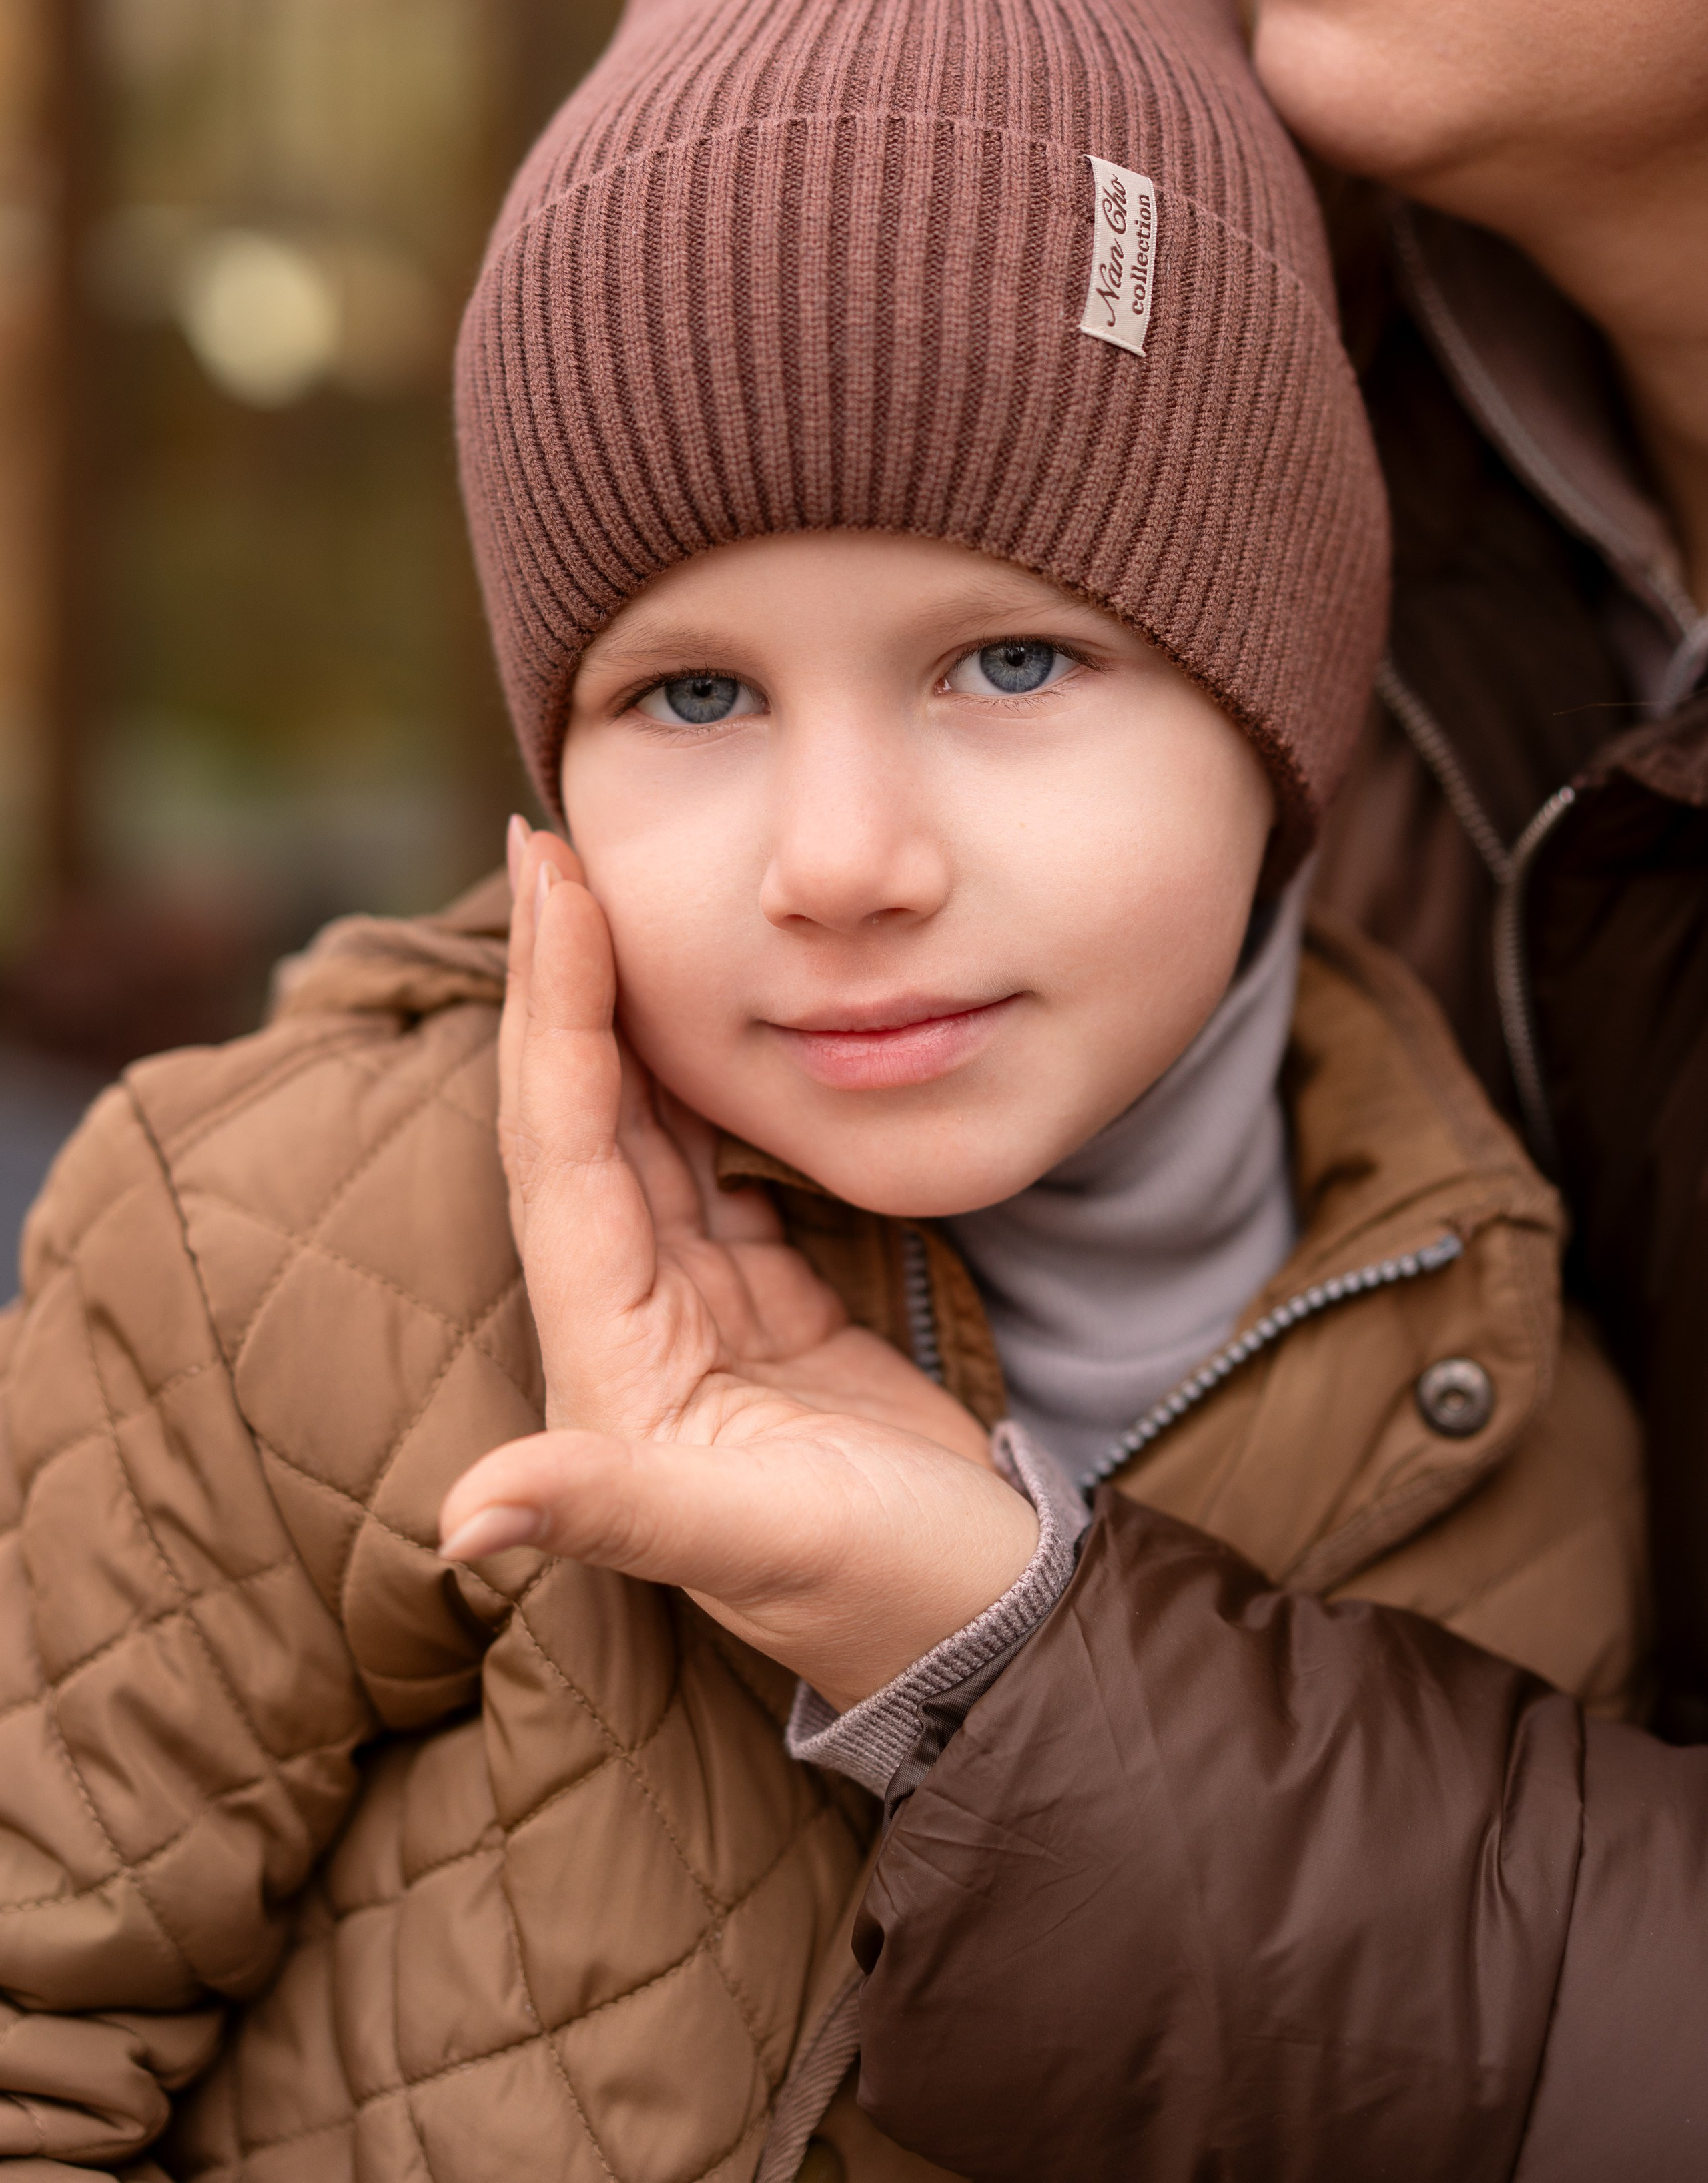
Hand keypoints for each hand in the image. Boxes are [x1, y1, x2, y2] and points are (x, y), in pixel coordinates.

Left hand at [439, 824, 1037, 1710]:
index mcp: (609, 1369)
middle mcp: (629, 1333)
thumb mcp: (758, 1550)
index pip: (563, 1156)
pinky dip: (696, 1085)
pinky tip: (693, 1011)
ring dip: (613, 1020)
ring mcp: (696, 1319)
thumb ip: (613, 1518)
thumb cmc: (884, 1596)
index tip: (553, 888)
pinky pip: (711, 1170)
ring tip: (597, 896)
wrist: (984, 1633)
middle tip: (547, 844)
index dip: (555, 1018)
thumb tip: (462, 1519)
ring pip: (639, 1136)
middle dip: (560, 985)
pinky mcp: (764, 1313)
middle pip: (577, 1124)